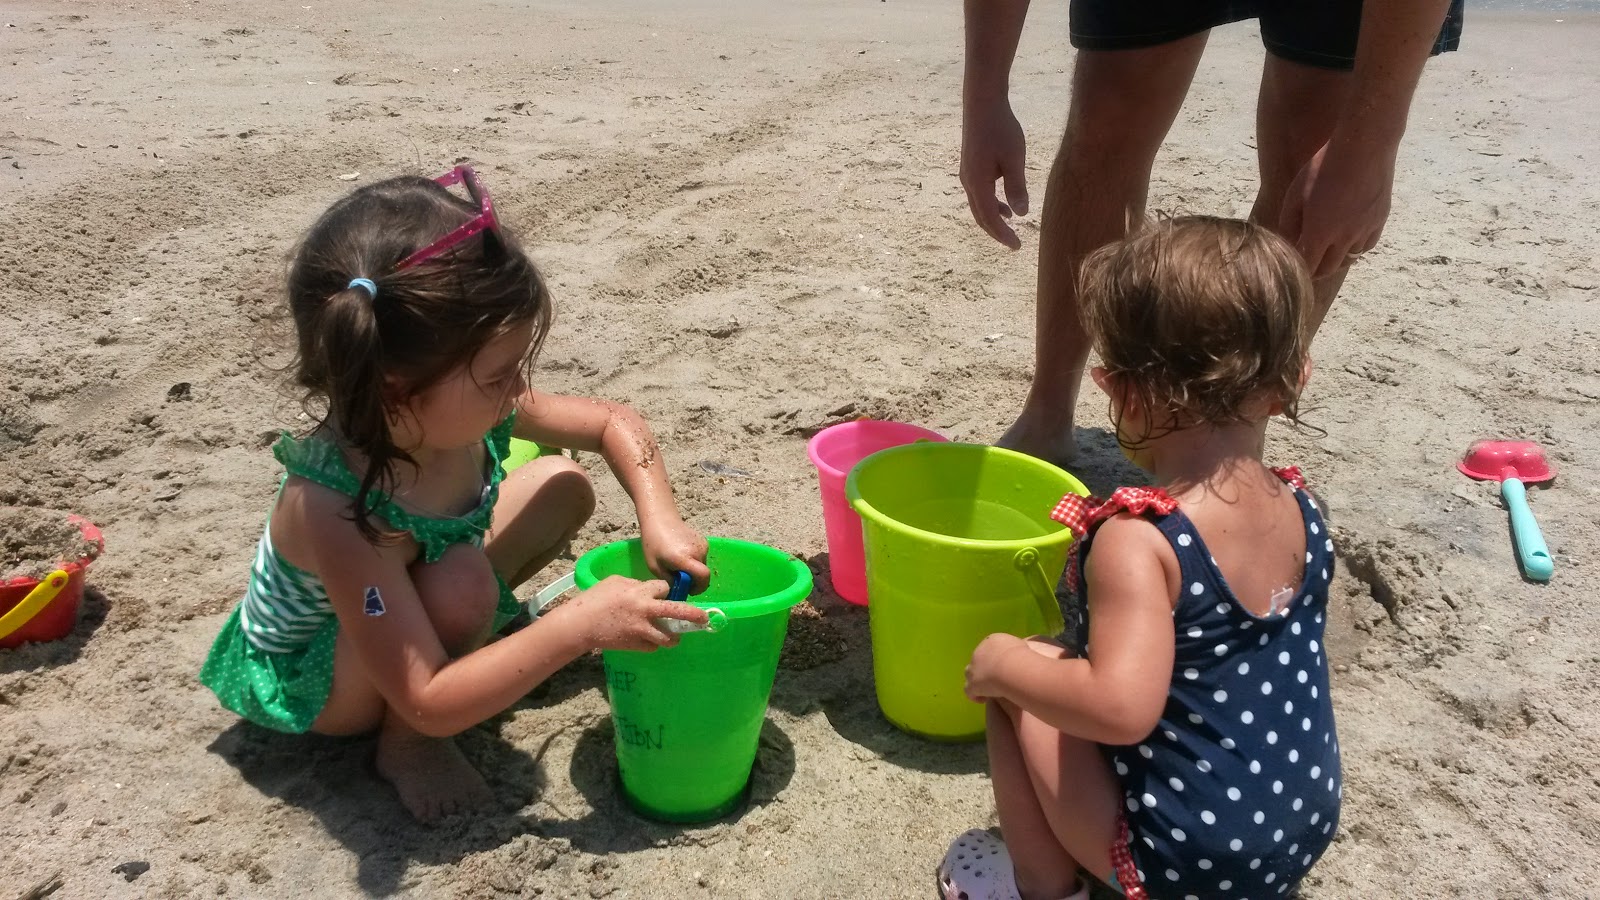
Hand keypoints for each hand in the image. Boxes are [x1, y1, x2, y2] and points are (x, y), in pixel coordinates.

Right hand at [555, 575, 707, 651]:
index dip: (666, 591)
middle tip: (705, 618)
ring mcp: (642, 630)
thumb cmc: (594, 600)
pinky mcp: (636, 645)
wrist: (580, 625)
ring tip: (675, 635)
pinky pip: (653, 646)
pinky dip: (653, 643)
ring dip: (673, 636)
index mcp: (640, 592)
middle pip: (678, 612)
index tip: (665, 594)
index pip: (665, 589)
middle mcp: (645, 611)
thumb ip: (634, 585)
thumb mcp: (615, 583)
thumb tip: (646, 590)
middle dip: (694, 615)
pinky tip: (647, 639)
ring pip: (668, 636)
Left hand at [640, 517, 710, 592]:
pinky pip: (702, 557)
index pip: (704, 576)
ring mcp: (703, 545)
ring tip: (678, 564)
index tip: (689, 590)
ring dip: (694, 570)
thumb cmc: (653, 543)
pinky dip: (695, 561)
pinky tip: (681, 554)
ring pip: (703, 565)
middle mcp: (698, 551)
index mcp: (684, 558)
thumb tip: (679, 589)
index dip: (699, 588)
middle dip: (694, 580)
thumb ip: (669, 581)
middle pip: (703, 573)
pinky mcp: (704, 540)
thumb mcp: (655, 567)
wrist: (660, 518)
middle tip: (680, 578)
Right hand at [960, 100, 1027, 249]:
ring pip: (979, 205)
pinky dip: (991, 203)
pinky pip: (979, 193)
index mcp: (978, 184)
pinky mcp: (970, 166)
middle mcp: (968, 182)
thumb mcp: (1014, 159)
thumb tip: (1021, 214)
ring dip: (994, 217)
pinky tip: (1005, 200)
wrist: (982, 103)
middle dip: (997, 231)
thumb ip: (1017, 187)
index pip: (990, 218)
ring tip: (1011, 224)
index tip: (1017, 246)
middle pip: (981, 216)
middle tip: (1013, 243)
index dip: (1003, 234)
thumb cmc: (1000, 129)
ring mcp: (967, 174)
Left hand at [965, 632, 1026, 701]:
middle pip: (977, 660)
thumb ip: (1013, 650)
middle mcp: (978, 653)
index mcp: (990, 641)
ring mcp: (973, 668)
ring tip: (987, 689)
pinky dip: (975, 695)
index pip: (988, 649)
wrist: (1011, 668)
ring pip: (969, 674)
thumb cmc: (1020, 656)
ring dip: (977, 681)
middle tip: (995, 678)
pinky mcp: (972, 684)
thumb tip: (1015, 655)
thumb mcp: (1020, 647)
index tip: (1001, 667)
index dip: (993, 659)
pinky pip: (969, 691)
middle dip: (984, 669)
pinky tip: (983, 699)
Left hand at [1279, 138, 1397, 279]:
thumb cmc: (1323, 166)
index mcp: (1319, 233)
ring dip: (1336, 260)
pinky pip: (1367, 246)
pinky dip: (1356, 248)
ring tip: (1326, 253)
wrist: (1364, 147)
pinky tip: (1349, 239)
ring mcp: (1365, 230)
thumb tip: (1287, 242)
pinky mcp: (1380, 220)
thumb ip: (1288, 222)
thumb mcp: (1295, 193)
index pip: (1307, 267)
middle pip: (1328, 268)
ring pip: (1349, 259)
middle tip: (1307, 265)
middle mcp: (1344, 238)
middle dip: (1315, 270)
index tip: (1292, 268)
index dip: (1298, 271)